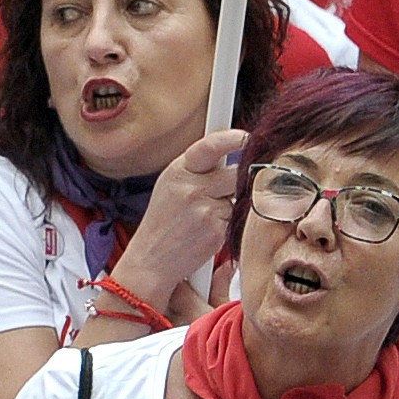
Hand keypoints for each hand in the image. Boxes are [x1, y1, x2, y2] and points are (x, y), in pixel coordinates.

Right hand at [127, 123, 251, 309]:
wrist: (151, 260)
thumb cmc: (162, 223)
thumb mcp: (171, 186)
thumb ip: (198, 169)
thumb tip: (230, 154)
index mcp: (177, 171)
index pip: (211, 146)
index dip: (234, 139)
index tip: (247, 138)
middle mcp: (190, 187)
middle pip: (236, 172)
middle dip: (237, 181)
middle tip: (224, 192)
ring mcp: (204, 209)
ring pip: (238, 196)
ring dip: (231, 204)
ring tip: (207, 217)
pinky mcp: (216, 230)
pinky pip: (235, 218)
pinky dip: (228, 223)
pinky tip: (209, 231)